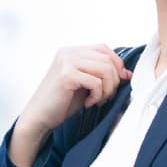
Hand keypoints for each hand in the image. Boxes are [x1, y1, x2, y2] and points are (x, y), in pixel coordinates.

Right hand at [9, 45, 132, 166]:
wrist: (38, 117)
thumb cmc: (61, 103)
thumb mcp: (85, 86)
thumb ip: (103, 76)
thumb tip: (128, 73)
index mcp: (71, 52)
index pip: (104, 48)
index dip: (116, 64)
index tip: (117, 82)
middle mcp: (68, 53)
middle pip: (107, 59)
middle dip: (113, 80)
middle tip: (106, 97)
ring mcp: (66, 62)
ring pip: (105, 69)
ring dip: (107, 89)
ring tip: (97, 100)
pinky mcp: (66, 75)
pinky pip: (96, 82)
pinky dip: (98, 95)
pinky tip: (88, 103)